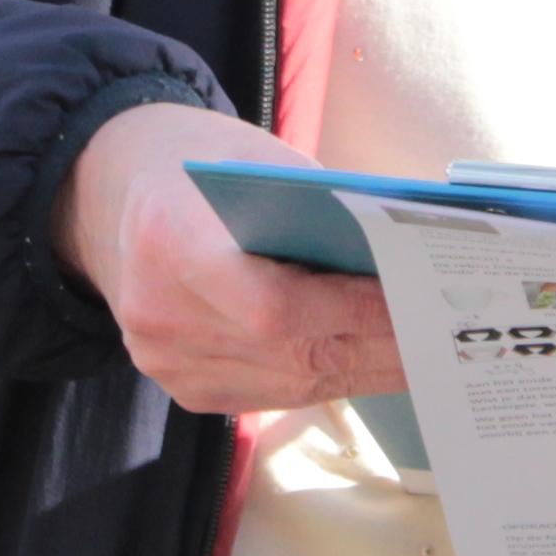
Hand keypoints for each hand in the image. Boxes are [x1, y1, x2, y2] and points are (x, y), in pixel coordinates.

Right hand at [54, 101, 402, 415]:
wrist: (110, 196)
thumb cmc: (198, 165)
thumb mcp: (258, 161)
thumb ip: (321, 209)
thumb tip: (409, 255)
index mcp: (170, 240)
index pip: (275, 306)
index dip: (352, 312)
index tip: (419, 300)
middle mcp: (158, 314)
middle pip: (292, 352)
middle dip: (380, 343)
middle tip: (445, 330)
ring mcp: (164, 360)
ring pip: (290, 383)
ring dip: (366, 368)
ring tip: (428, 350)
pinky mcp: (181, 386)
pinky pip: (272, 394)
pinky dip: (329, 377)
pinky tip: (375, 360)